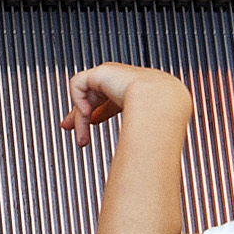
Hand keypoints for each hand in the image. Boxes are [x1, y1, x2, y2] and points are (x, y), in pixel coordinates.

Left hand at [65, 62, 183, 147]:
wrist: (163, 103)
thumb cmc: (163, 118)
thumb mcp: (144, 130)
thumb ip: (133, 137)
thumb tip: (129, 163)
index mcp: (138, 92)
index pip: (111, 99)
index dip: (97, 113)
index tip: (90, 126)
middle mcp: (126, 81)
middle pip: (95, 95)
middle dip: (80, 114)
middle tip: (70, 129)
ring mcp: (115, 75)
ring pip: (87, 95)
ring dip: (80, 118)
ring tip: (82, 137)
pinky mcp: (103, 71)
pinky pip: (79, 84)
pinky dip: (79, 101)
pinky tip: (87, 115)